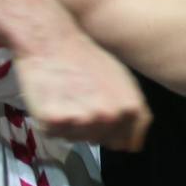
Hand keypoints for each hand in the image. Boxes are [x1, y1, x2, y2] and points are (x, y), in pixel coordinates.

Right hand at [14, 30, 151, 150]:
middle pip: (102, 141)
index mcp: (131, 108)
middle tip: (81, 100)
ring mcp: (83, 121)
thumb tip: (134, 142)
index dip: (116, 133)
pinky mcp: (56, 122)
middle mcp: (110, 117)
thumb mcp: (123, 80)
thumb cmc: (87, 58)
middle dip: (92, 127)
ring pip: (77, 139)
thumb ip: (133, 111)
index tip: (105, 121)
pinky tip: (53, 101)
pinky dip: (51, 122)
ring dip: (71, 125)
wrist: (52, 42)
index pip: (130, 141)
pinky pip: (55, 134)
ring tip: (67, 98)